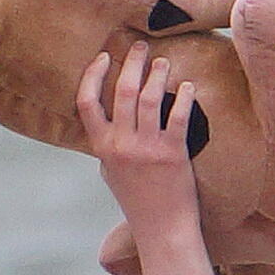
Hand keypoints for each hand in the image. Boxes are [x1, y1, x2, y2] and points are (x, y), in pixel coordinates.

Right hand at [72, 45, 217, 274]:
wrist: (162, 227)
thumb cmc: (137, 201)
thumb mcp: (111, 173)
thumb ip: (107, 145)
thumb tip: (109, 119)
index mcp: (102, 148)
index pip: (86, 103)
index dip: (93, 75)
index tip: (104, 57)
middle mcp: (121, 145)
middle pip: (122, 92)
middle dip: (131, 63)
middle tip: (140, 47)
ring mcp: (147, 148)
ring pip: (150, 98)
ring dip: (157, 74)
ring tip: (163, 62)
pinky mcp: (173, 153)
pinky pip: (178, 116)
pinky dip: (183, 97)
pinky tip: (187, 86)